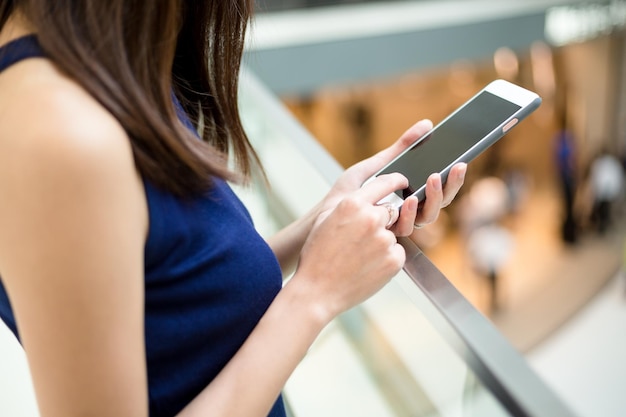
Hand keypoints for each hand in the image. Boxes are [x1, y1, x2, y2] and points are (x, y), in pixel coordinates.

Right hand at [292, 173, 409, 319]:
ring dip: (381, 243)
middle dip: (380, 222)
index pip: (385, 183)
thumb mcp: (326, 220)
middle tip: (361, 239)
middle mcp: (371, 218)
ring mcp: (384, 240)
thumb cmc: (317, 256)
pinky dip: (386, 259)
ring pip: (392, 234)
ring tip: (358, 258)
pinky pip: (397, 253)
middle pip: (390, 211)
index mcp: (352, 204)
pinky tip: (366, 267)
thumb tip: (369, 197)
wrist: (317, 292)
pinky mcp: (394, 260)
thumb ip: (351, 204)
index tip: (402, 181)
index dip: (396, 180)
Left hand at [320, 119, 466, 235]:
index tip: (461, 161)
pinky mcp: (389, 237)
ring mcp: (400, 225)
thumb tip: (426, 125)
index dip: (452, 178)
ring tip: (433, 179)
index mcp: (408, 194)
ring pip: (428, 216)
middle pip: (440, 202)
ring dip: (435, 197)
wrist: (323, 218)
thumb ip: (400, 148)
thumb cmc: (345, 194)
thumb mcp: (374, 165)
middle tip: (457, 166)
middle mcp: (408, 212)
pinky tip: (409, 198)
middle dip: (451, 185)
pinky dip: (411, 212)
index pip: (437, 187)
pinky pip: (407, 227)